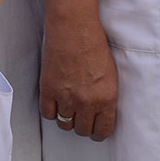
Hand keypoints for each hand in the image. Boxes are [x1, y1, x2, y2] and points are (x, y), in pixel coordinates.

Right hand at [40, 5, 118, 139]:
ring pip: (65, 124)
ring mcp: (67, 98)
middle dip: (82, 125)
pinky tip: (55, 102)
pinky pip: (48, 114)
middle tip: (80, 117)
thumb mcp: (111, 74)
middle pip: (82, 130)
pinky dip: (51, 111)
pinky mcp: (49, 90)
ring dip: (66, 118)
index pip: (102, 131)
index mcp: (107, 98)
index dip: (98, 132)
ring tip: (68, 107)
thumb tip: (100, 111)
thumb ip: (106, 96)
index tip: (95, 129)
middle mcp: (88, 102)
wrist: (74, 28)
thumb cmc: (93, 44)